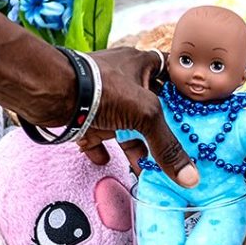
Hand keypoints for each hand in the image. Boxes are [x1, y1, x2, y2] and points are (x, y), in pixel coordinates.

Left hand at [75, 48, 197, 187]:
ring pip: (125, 125)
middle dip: (160, 132)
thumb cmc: (102, 89)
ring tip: (143, 169)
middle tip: (173, 152)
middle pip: (151, 107)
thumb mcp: (146, 115)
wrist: (49, 92)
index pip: (172, 74)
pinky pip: (98, 135)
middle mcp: (124, 79)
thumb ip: (168, 146)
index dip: (184, 92)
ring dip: (133, 147)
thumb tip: (190, 179)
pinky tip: (105, 161)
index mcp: (143, 65)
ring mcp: (103, 97)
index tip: (196, 115)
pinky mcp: (83, 113)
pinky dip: (102, 149)